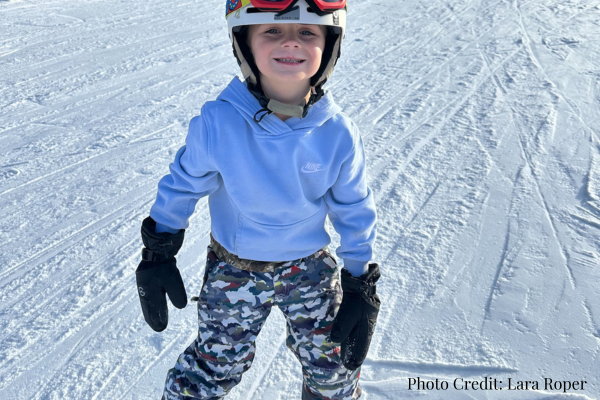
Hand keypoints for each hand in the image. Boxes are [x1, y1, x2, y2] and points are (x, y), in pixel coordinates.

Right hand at [136, 217, 187, 331]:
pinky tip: (158, 301)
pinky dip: (155, 298)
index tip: (160, 329)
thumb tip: (181, 307)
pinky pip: (152, 290)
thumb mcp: (172, 279)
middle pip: (149, 304)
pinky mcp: (151, 272)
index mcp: (147, 288)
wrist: (161, 242)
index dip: (156, 318)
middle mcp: (144, 284)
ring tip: (158, 318)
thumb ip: (175, 294)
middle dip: (154, 316)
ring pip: (149, 297)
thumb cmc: (166, 261)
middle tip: (159, 328)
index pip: (152, 307)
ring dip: (154, 308)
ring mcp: (146, 278)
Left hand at [330, 263, 380, 369]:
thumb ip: (342, 328)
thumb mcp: (348, 314)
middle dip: (354, 352)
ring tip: (346, 353)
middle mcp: (368, 323)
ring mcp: (365, 316)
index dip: (356, 357)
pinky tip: (345, 335)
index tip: (350, 366)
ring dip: (352, 343)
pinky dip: (351, 332)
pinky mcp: (361, 309)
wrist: (359, 279)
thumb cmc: (355, 298)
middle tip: (347, 363)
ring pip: (359, 333)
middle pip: (361, 341)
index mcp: (367, 327)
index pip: (362, 347)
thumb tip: (335, 341)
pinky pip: (356, 325)